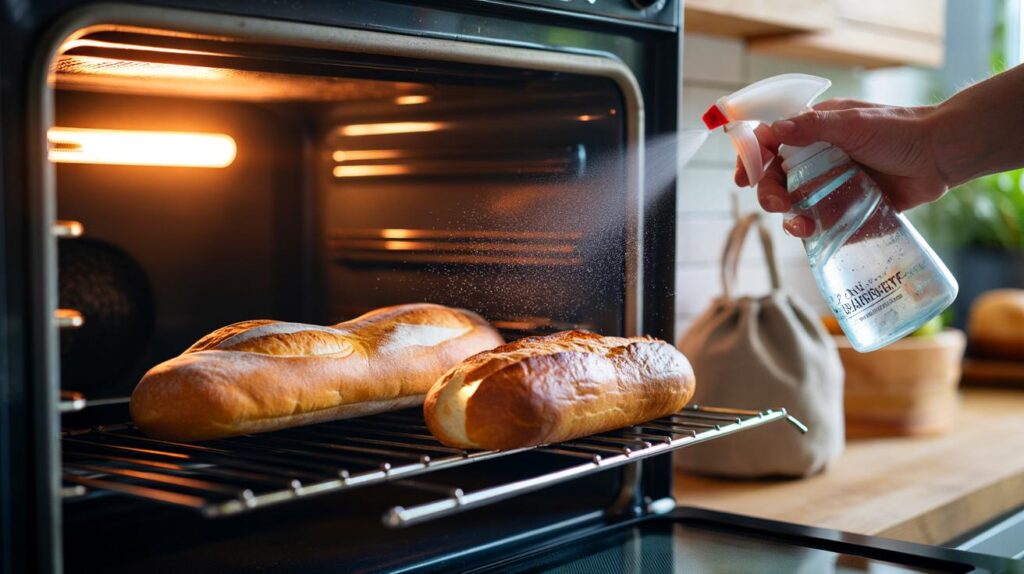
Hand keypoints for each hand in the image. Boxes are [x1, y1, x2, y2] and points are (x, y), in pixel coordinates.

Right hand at [734, 99, 945, 237]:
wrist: (943, 154)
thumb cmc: (900, 129)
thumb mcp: (853, 123)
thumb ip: (813, 127)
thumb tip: (773, 131)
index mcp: (813, 133)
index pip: (769, 146)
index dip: (751, 160)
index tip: (743, 177)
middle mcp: (817, 160)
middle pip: (776, 180)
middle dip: (769, 194)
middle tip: (777, 204)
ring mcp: (832, 186)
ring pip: (795, 206)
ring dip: (788, 217)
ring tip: (799, 225)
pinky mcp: (848, 210)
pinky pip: (821, 224)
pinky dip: (812, 231)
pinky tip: (812, 233)